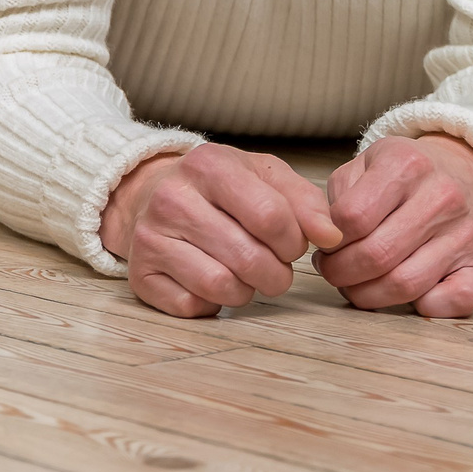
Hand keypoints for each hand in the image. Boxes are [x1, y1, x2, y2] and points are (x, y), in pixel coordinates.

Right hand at [100, 141, 342, 318]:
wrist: (150, 193)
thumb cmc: (219, 188)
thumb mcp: (264, 176)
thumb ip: (306, 201)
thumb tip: (332, 237)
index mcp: (207, 165)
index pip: (271, 217)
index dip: (294, 241)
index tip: (290, 243)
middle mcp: (171, 198)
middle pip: (249, 258)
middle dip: (276, 273)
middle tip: (273, 266)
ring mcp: (149, 237)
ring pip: (222, 286)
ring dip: (246, 290)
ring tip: (242, 273)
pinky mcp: (140, 274)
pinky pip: (193, 306)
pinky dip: (212, 303)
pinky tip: (208, 281)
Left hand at [318, 134, 472, 318]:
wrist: (463, 173)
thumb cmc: (403, 174)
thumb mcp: (364, 164)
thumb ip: (338, 196)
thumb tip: (325, 239)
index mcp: (406, 166)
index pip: (353, 217)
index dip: (328, 240)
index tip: (324, 244)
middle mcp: (441, 198)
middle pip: (377, 256)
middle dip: (340, 273)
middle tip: (331, 270)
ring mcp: (463, 234)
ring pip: (406, 285)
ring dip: (368, 295)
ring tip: (353, 284)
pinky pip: (453, 301)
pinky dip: (424, 308)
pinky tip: (401, 293)